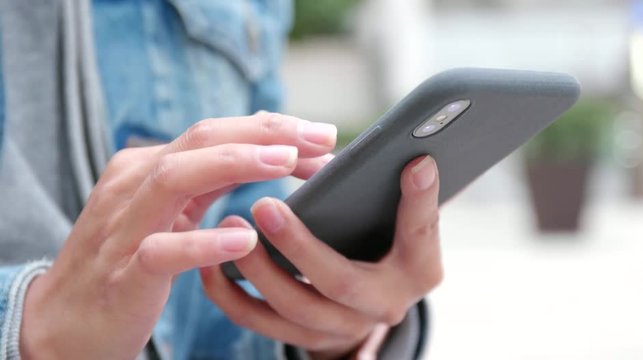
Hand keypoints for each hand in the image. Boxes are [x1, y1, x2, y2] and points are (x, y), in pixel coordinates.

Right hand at [19, 113, 336, 358]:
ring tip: (286, 163)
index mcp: (149, 167)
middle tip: (321, 137)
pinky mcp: (125, 273)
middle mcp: (134, 185)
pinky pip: (162, 251)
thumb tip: (270, 151)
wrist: (66, 323)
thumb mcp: (169, 210)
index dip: (271, 128)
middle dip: (266, 133)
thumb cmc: (128, 263)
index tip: (321, 134)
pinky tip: (244, 239)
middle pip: (202, 139)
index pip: (215, 132)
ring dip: (235, 164)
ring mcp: (126, 227)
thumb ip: (211, 179)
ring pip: (175, 177)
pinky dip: (203, 243)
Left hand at [201, 155, 442, 358]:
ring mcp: (340, 327)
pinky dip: (230, 293)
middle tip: (264, 205)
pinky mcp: (304, 337)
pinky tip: (210, 262)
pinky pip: (258, 321)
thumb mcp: (406, 227)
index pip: (421, 233)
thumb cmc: (387, 249)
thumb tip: (409, 159)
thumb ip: (405, 197)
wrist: (371, 303)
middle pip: (338, 282)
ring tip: (230, 225)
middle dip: (298, 246)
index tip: (413, 163)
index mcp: (416, 270)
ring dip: (257, 269)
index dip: (418, 201)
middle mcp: (381, 306)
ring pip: (292, 306)